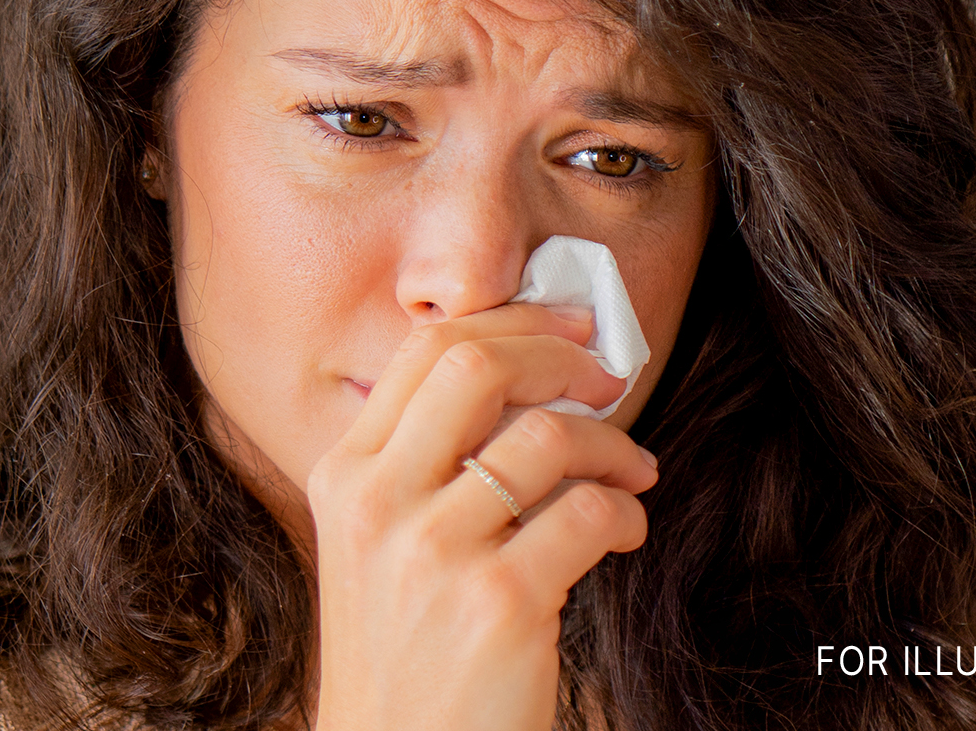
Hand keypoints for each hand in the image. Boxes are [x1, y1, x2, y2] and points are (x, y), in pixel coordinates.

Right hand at [305, 303, 659, 730]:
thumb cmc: (407, 655)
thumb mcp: (379, 546)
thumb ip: (426, 465)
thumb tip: (533, 379)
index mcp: (343, 475)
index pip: (426, 349)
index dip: (513, 321)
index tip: (570, 328)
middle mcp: (376, 503)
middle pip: (479, 366)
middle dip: (562, 356)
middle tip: (609, 378)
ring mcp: (434, 552)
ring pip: (549, 436)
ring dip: (614, 445)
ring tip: (632, 474)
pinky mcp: (499, 603)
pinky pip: (591, 514)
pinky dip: (627, 513)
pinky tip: (624, 534)